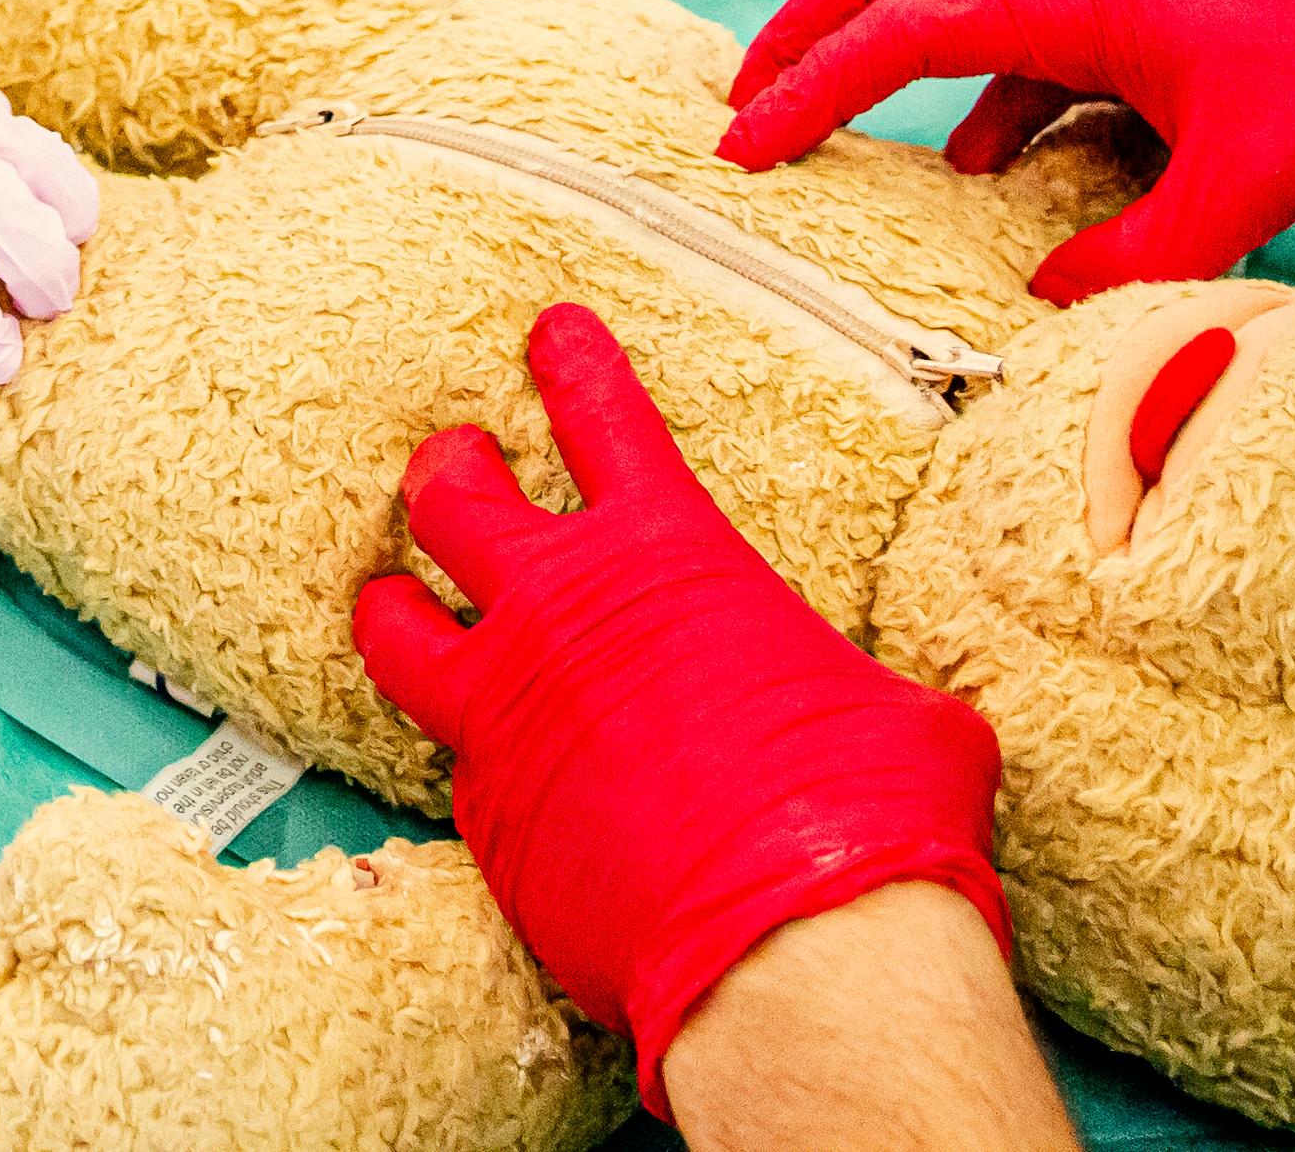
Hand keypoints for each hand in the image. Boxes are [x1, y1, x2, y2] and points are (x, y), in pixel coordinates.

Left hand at [354, 305, 1011, 1113]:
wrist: (794, 960)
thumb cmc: (869, 823)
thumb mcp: (901, 717)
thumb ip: (857, 691)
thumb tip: (896, 721)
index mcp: (673, 558)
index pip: (603, 417)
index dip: (574, 365)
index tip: (553, 334)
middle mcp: (564, 616)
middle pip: (456, 500)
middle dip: (451, 471)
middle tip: (453, 464)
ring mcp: (506, 715)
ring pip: (396, 627)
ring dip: (394, 604)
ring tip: (393, 599)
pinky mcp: (484, 818)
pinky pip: (445, 763)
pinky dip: (458, 754)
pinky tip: (474, 766)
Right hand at [717, 0, 1294, 300]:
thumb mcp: (1247, 182)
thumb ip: (1141, 256)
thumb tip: (1046, 307)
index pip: (894, 33)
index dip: (807, 89)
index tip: (743, 145)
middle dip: (801, 35)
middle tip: (743, 110)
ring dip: (880, 59)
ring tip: (834, 137)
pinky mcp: (1120, 7)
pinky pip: (1015, 45)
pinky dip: (979, 101)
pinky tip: (988, 173)